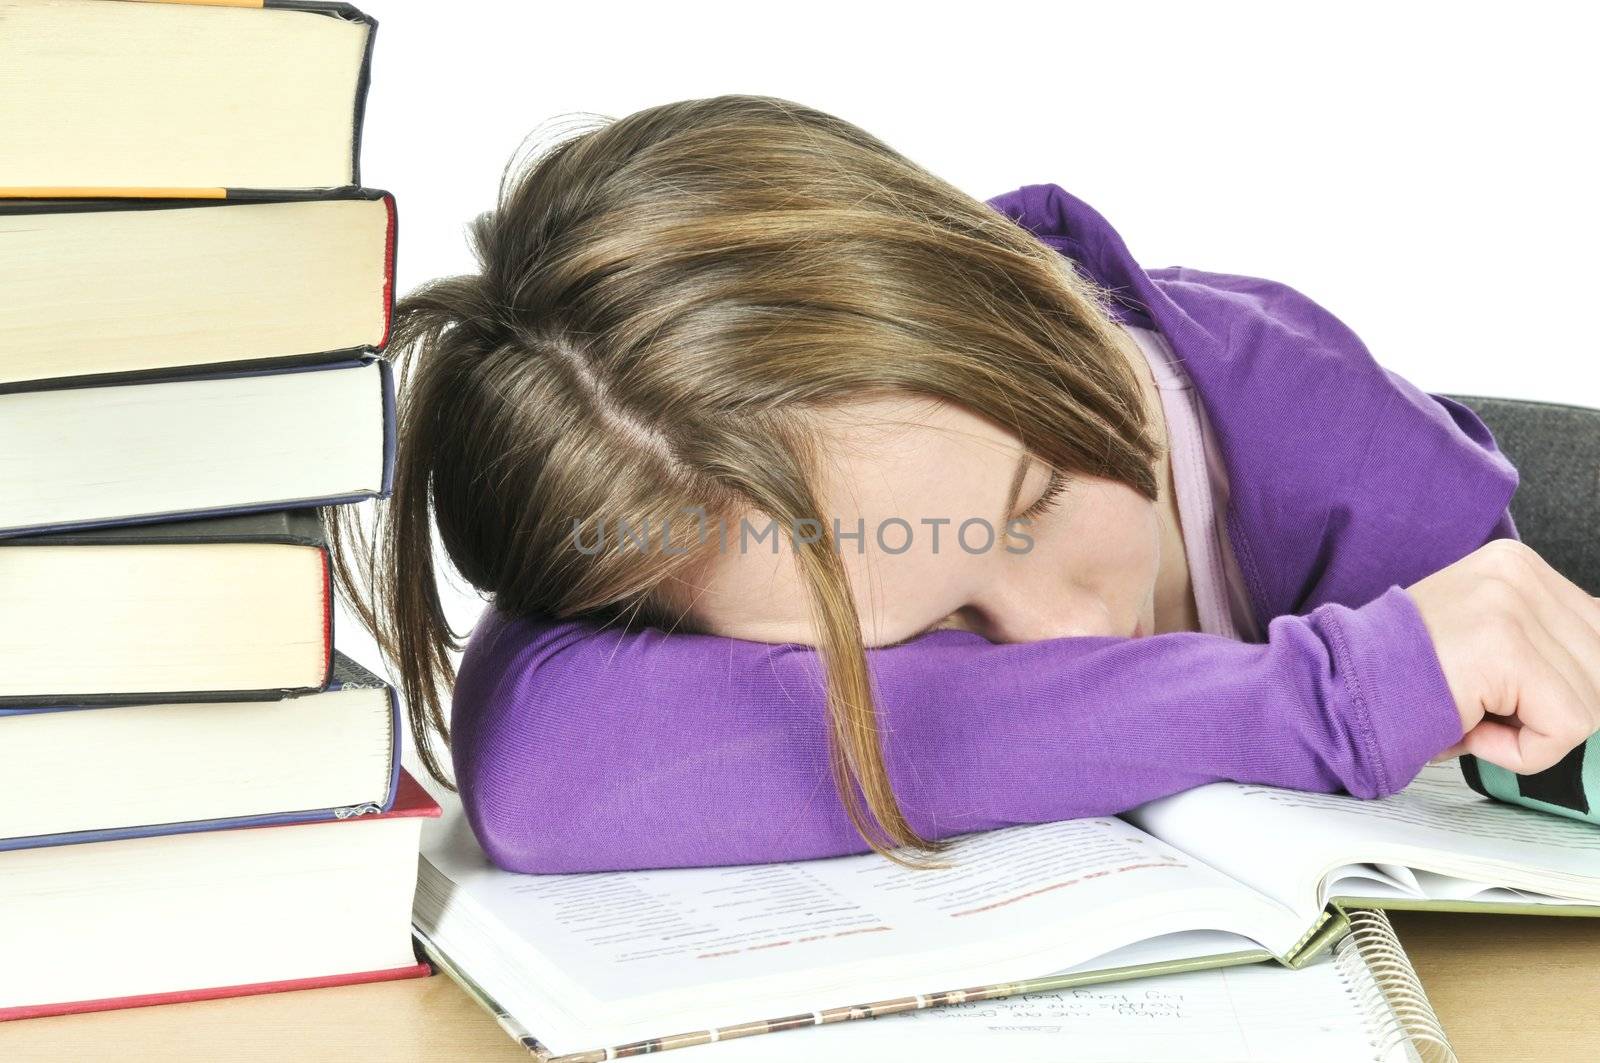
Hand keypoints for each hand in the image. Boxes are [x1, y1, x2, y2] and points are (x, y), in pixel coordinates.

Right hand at [1405, 538, 1599, 773]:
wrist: (1333, 691)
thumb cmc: (1397, 679)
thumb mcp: (1481, 637)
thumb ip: (1540, 641)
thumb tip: (1596, 674)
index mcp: (1514, 564)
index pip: (1596, 632)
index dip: (1560, 683)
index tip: (1508, 696)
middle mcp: (1517, 573)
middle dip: (1550, 710)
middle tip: (1480, 710)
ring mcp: (1511, 607)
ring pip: (1591, 703)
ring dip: (1532, 733)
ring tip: (1469, 715)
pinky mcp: (1505, 649)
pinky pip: (1566, 727)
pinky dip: (1522, 751)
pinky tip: (1470, 729)